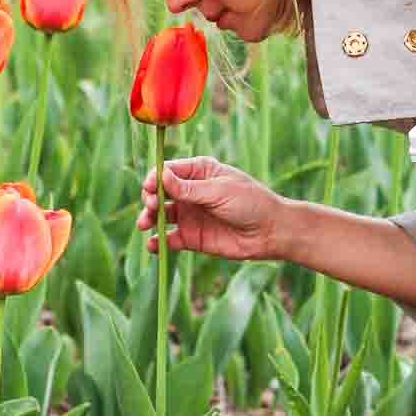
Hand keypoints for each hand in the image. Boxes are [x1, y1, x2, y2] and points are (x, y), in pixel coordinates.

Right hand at [138, 155, 282, 263]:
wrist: (270, 232)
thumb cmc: (250, 202)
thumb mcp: (219, 191)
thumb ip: (189, 188)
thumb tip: (161, 175)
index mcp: (199, 172)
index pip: (168, 170)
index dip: (155, 177)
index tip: (149, 186)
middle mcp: (191, 192)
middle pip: (160, 192)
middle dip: (150, 198)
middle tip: (152, 205)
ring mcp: (190, 215)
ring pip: (160, 215)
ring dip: (148, 218)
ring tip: (145, 224)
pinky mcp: (192, 238)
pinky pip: (169, 239)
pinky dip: (158, 242)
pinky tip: (152, 244)